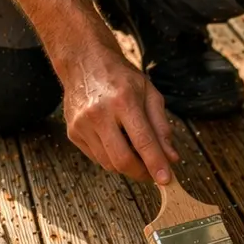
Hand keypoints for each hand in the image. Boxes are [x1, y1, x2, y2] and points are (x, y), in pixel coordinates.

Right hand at [60, 34, 179, 182]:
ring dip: (127, 166)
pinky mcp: (72, 132)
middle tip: (153, 174)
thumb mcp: (149, 92)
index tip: (166, 180)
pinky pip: (96, 158)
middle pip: (122, 159)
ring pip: (108, 163)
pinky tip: (117, 143)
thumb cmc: (120, 76)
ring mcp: (82, 124)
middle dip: (141, 173)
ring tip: (136, 154)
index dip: (156, 163)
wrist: (84, 63)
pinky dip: (111, 158)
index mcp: (123, 100)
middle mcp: (99, 113)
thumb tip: (171, 158)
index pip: (142, 141)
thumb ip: (161, 126)